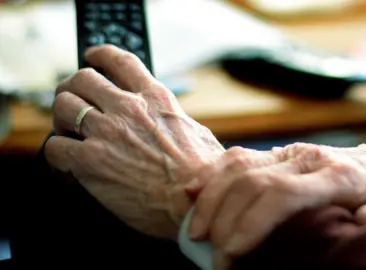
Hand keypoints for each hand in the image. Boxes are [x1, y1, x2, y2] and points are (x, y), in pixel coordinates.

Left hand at [44, 45, 224, 238]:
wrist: (196, 198)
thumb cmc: (203, 171)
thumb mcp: (195, 130)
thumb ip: (173, 119)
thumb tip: (168, 123)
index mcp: (155, 98)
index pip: (120, 61)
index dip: (101, 55)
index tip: (92, 56)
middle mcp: (128, 108)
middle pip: (82, 79)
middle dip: (72, 88)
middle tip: (72, 100)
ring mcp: (107, 132)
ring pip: (63, 106)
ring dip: (61, 117)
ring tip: (67, 130)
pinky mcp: (90, 161)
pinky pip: (56, 147)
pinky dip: (57, 152)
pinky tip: (67, 161)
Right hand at [187, 137, 365, 268]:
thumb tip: (362, 229)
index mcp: (338, 176)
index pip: (281, 195)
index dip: (250, 225)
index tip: (230, 256)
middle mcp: (308, 158)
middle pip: (252, 182)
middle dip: (224, 220)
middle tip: (212, 256)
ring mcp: (291, 151)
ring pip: (239, 165)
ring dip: (211, 197)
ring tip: (195, 231)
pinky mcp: (280, 151)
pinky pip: (238, 157)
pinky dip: (212, 174)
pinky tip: (193, 192)